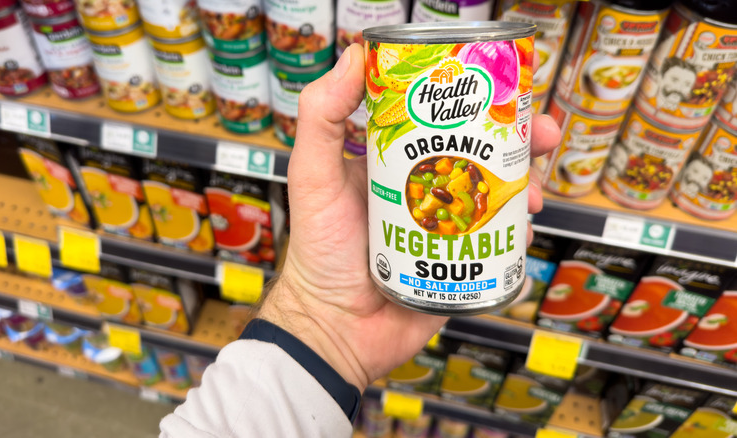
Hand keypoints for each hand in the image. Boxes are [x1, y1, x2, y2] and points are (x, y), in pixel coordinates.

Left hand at [259, 44, 560, 391]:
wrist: (335, 329)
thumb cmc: (319, 254)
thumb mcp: (312, 176)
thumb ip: (322, 116)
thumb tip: (352, 55)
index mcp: (395, 162)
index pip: (442, 119)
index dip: (476, 102)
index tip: (502, 89)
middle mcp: (426, 189)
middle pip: (483, 153)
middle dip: (519, 142)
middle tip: (544, 137)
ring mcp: (449, 228)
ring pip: (500, 195)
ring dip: (526, 186)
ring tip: (534, 194)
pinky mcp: (464, 264)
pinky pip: (501, 242)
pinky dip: (519, 232)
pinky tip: (523, 230)